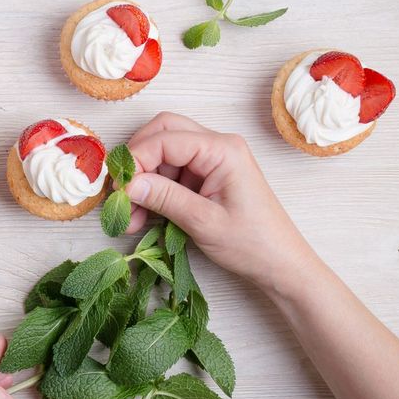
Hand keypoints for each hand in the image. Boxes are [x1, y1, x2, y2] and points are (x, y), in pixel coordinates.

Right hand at [123, 112, 318, 290]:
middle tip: (120, 189)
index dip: (136, 159)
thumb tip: (128, 183)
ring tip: (129, 217)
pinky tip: (142, 218)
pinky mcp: (206, 177)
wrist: (280, 265)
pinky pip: (170, 174)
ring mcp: (211, 161)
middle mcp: (217, 146)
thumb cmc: (252, 244)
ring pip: (162, 156)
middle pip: (163, 133)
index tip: (118, 188)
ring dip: (142, 182)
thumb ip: (164, 197)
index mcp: (222, 150)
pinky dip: (153, 193)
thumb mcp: (203, 222)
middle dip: (137, 160)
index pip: (165, 138)